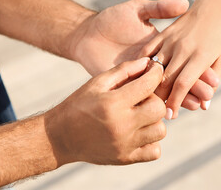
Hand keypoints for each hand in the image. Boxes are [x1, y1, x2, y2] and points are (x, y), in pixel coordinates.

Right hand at [44, 58, 166, 164]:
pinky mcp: (125, 159)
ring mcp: (125, 145)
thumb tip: (148, 62)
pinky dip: (152, 141)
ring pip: (160, 131)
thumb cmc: (79, 105)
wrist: (60, 137)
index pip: (148, 85)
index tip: (155, 71)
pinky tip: (139, 133)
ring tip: (140, 116)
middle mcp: (121, 125)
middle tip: (143, 98)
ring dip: (154, 121)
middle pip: (159, 109)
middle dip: (155, 99)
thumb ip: (124, 70)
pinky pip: (155, 151)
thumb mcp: (97, 83)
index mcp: (113, 103)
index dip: (156, 74)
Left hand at [70, 0, 218, 111]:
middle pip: (179, 77)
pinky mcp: (127, 84)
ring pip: (166, 89)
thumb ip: (160, 8)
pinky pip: (145, 94)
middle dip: (195, 86)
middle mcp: (153, 65)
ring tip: (197, 106)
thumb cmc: (111, 18)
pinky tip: (171, 108)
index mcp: (160, 49)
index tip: (214, 76)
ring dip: (182, 98)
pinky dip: (159, 101)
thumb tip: (185, 2)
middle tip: (209, 96)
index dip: (199, 69)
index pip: (184, 61)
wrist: (87, 33)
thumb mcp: (137, 9)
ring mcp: (140, 76)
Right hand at [139, 0, 220, 117]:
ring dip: (150, 84)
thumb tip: (204, 106)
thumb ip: (212, 82)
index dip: (175, 103)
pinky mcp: (165, 32)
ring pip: (154, 66)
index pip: (182, 84)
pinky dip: (143, 63)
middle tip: (158, 111)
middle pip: (165, 78)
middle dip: (161, 98)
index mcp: (200, 56)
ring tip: (149, 97)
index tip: (170, 116)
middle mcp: (184, 48)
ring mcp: (172, 39)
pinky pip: (149, 50)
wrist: (215, 5)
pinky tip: (141, 75)